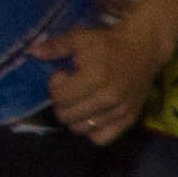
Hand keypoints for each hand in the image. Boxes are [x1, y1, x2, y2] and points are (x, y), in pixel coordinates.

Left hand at [34, 11, 164, 143]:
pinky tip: (93, 116)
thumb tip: (33, 53)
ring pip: (81, 128)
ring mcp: (120, 111)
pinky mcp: (129, 119)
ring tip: (80, 102)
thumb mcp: (80, 38)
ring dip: (75, 117)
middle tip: (70, 90)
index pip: (59, 97)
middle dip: (62, 103)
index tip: (63, 75)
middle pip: (67, 116)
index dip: (55, 86)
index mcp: (95, 77)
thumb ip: (56, 46)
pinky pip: (102, 138)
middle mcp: (108, 98)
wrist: (144, 49)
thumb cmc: (109, 43)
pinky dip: (92, 131)